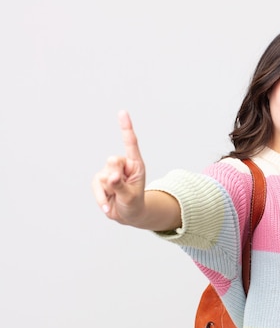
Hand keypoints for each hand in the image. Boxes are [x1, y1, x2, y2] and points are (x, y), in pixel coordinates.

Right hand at [92, 110, 145, 224]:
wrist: (127, 215)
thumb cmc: (134, 204)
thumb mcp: (131, 197)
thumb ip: (120, 185)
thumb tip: (110, 176)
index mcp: (136, 164)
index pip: (131, 143)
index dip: (126, 128)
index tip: (122, 112)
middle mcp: (123, 164)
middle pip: (112, 161)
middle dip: (115, 178)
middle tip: (122, 190)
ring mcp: (109, 171)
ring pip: (103, 176)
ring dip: (110, 191)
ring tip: (117, 197)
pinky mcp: (99, 179)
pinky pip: (96, 186)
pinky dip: (101, 198)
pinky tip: (108, 206)